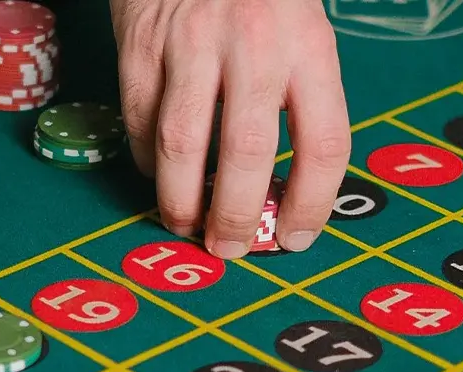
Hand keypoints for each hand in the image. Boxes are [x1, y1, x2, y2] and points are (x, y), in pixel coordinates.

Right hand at [111, 0, 351, 257]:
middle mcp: (253, 44)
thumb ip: (300, 100)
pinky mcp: (141, 44)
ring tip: (185, 224)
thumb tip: (285, 194)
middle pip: (248, 153)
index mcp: (309, 46)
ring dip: (181, 201)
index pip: (324, 143)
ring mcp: (190, 43)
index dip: (313, 205)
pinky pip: (138, 118)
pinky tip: (157, 172)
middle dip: (239, 217)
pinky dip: (145, 158)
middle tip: (231, 249)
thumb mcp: (302, 31)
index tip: (297, 238)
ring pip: (182, 145)